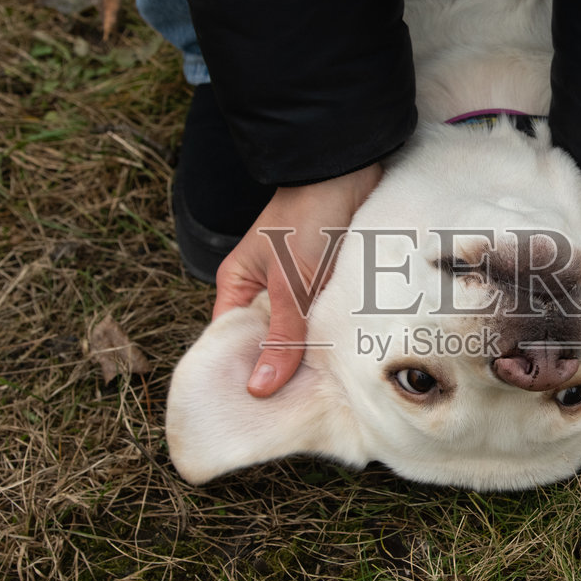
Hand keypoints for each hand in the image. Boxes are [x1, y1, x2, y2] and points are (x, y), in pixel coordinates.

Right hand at [213, 164, 382, 396]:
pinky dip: (333, 334)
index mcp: (238, 285)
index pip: (231, 342)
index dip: (242, 373)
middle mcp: (264, 288)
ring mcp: (298, 286)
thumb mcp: (291, 283)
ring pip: (301, 332)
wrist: (349, 169)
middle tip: (297, 411)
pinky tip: (345, 361)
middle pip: (268, 341)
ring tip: (323, 394)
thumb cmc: (308, 216)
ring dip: (313, 352)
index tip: (258, 411)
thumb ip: (282, 335)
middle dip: (283, 369)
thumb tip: (259, 389)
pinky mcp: (328, 282)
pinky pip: (326, 317)